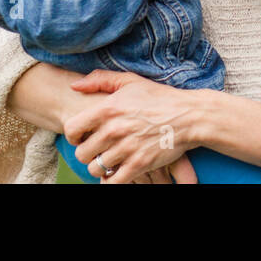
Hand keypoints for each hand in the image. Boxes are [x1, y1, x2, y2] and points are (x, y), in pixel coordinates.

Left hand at [64, 69, 205, 184]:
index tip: (83, 136)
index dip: (73, 135)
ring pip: (95, 169)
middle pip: (82, 153)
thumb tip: (74, 86)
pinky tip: (118, 171)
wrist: (189, 116)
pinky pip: (113, 181)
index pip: (72, 129)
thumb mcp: (130, 81)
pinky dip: (111, 180)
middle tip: (98, 149)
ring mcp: (126, 148)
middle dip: (87, 153)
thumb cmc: (159, 97)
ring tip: (109, 160)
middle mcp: (114, 129)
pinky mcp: (139, 164)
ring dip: (100, 166)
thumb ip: (100, 79)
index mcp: (108, 108)